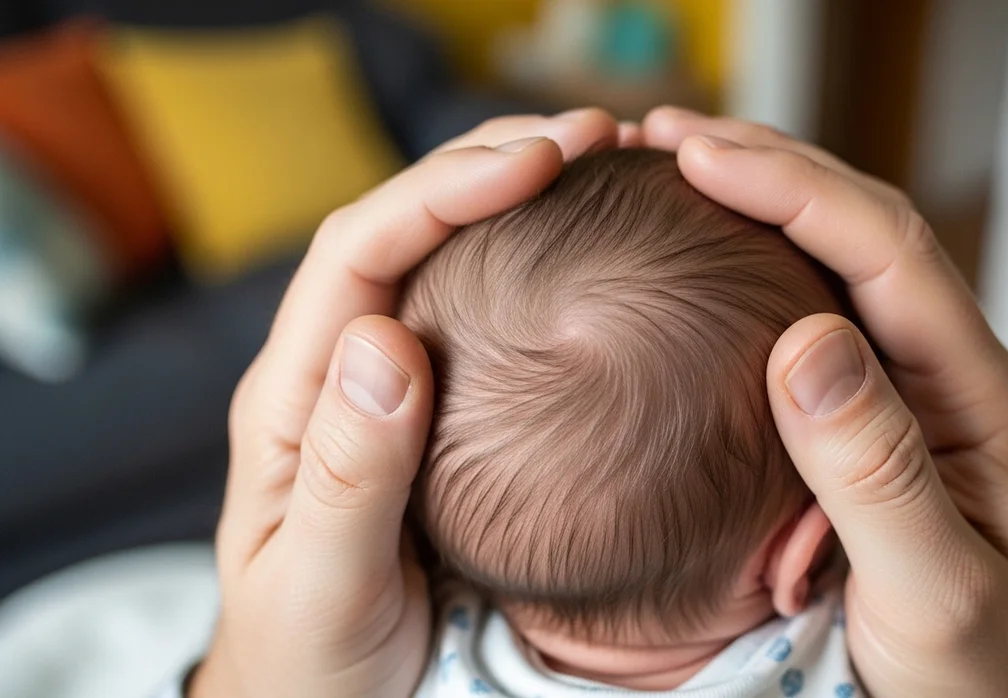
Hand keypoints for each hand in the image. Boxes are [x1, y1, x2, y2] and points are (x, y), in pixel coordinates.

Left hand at [190, 109, 619, 697]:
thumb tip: (387, 342)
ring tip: (602, 163)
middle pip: (402, 227)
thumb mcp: (325, 582)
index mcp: (294, 397)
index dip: (443, 190)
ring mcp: (386, 387)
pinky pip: (478, 313)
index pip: (358, 251)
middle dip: (487, 164)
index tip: (537, 162)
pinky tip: (583, 247)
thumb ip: (348, 475)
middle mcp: (337, 370)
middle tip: (593, 135)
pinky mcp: (433, 412)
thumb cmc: (309, 656)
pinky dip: (529, 261)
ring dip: (512, 196)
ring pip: (442, 257)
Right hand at [641, 108, 1007, 697]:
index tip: (696, 156)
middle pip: (867, 228)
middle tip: (667, 134)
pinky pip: (824, 311)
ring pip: (844, 258)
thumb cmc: (986, 669)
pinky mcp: (877, 418)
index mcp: (973, 395)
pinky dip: (765, 261)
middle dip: (772, 166)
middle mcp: (948, 371)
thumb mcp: (937, 590)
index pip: (886, 252)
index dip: (792, 188)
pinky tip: (718, 251)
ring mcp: (914, 390)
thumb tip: (806, 341)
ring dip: (769, 198)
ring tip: (681, 163)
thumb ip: (879, 476)